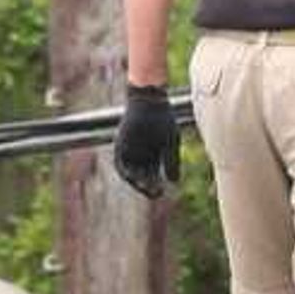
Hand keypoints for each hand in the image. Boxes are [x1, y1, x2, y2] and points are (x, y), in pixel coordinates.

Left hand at [113, 84, 180, 199]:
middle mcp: (140, 156)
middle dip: (146, 187)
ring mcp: (129, 151)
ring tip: (142, 186)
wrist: (148, 101)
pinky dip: (124, 171)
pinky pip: (120, 163)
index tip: (160, 192)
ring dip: (135, 182)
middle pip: (142, 178)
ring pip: (130, 173)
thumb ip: (171, 162)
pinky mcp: (120, 145)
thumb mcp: (170, 143)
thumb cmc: (162, 119)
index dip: (155, 188)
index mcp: (153, 157)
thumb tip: (174, 182)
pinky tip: (130, 176)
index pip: (152, 179)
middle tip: (153, 192)